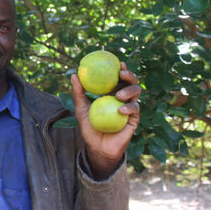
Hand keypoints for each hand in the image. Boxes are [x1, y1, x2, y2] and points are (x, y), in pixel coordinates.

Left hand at [71, 62, 141, 178]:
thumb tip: (74, 75)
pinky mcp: (133, 120)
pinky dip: (128, 107)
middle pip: (131, 82)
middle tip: (121, 73)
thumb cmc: (89, 127)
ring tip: (119, 95)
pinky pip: (135, 110)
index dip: (121, 68)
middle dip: (129, 75)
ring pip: (136, 93)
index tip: (118, 62)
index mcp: (112, 93)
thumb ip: (78, 93)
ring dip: (129, 90)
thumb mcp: (81, 109)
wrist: (97, 147)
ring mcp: (129, 108)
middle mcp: (123, 98)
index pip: (118, 78)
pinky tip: (120, 109)